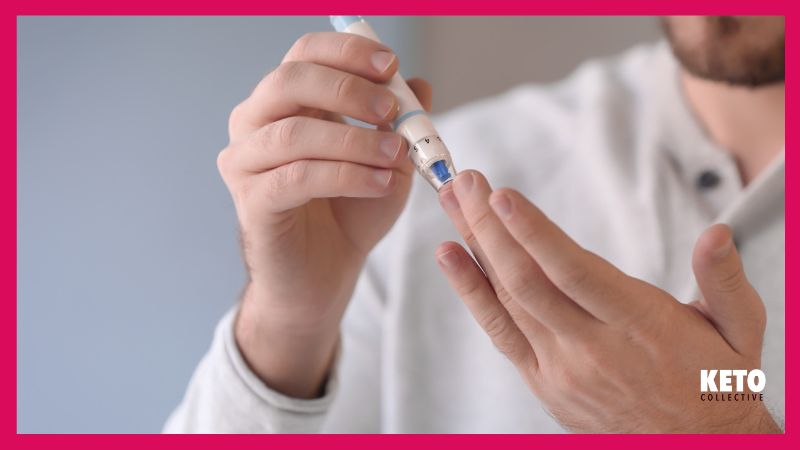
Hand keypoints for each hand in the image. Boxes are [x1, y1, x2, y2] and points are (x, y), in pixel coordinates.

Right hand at [219, 32, 431, 396]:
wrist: (324, 274)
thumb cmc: (351, 211)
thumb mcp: (387, 161)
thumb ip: (399, 123)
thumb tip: (420, 85)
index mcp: (285, 103)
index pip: (304, 54)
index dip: (346, 52)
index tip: (391, 65)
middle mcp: (254, 124)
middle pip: (289, 82)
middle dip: (347, 90)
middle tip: (392, 110)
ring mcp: (246, 162)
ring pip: (294, 133)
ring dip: (354, 140)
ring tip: (396, 156)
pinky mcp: (252, 202)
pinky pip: (297, 177)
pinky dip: (345, 176)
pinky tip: (379, 184)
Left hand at [435, 170, 778, 432]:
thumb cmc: (717, 385)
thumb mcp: (740, 333)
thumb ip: (725, 282)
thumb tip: (717, 234)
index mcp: (640, 326)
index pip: (575, 273)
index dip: (534, 233)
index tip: (501, 195)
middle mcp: (592, 347)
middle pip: (526, 280)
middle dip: (489, 226)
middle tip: (463, 180)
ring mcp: (561, 368)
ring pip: (507, 300)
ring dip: (475, 246)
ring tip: (450, 201)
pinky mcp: (544, 382)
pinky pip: (500, 332)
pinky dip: (471, 292)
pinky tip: (450, 257)